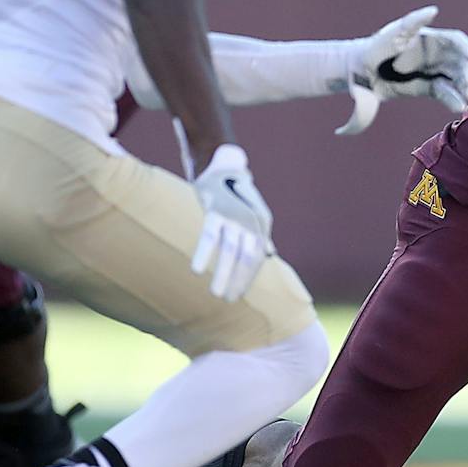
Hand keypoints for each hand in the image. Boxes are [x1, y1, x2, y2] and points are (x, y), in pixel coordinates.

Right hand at [190, 144, 272, 300]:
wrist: (223, 166)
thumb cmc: (239, 195)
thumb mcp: (256, 214)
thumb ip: (262, 235)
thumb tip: (271, 255)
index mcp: (261, 226)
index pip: (256, 259)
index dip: (248, 278)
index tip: (239, 295)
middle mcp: (250, 222)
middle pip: (245, 258)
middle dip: (237, 280)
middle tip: (228, 300)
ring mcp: (233, 216)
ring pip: (228, 250)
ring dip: (222, 273)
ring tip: (215, 293)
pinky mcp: (215, 210)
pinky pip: (209, 236)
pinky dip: (204, 253)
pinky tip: (197, 270)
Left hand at [337, 6, 467, 135]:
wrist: (359, 73)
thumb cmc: (375, 48)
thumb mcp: (392, 34)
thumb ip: (413, 22)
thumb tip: (433, 10)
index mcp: (430, 39)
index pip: (455, 41)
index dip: (466, 48)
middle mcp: (435, 55)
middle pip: (459, 63)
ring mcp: (432, 72)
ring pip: (455, 80)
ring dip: (464, 88)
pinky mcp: (427, 88)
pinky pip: (444, 94)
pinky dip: (452, 100)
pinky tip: (458, 106)